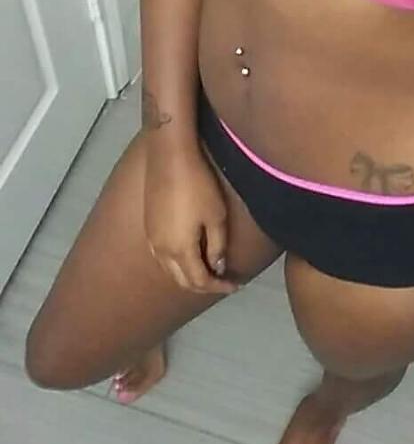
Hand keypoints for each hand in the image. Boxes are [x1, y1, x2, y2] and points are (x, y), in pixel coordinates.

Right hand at [143, 139, 237, 294]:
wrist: (170, 156)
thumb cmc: (198, 185)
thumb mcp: (216, 217)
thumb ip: (217, 246)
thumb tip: (217, 267)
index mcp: (180, 250)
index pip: (200, 281)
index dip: (219, 286)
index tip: (236, 284)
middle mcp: (161, 250)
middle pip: (182, 281)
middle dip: (204, 285)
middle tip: (224, 281)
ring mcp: (151, 238)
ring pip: (170, 270)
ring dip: (189, 276)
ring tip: (209, 270)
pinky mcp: (148, 226)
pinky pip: (162, 257)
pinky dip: (177, 264)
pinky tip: (189, 255)